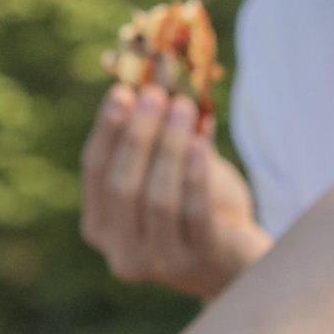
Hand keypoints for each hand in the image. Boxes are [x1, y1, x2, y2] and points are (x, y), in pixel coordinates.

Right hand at [82, 86, 267, 299]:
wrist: (238, 261)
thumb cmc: (199, 210)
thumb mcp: (169, 169)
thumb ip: (152, 131)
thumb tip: (130, 70)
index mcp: (100, 227)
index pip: (95, 171)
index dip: (108, 129)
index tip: (123, 90)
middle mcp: (121, 252)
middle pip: (122, 185)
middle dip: (138, 135)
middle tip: (156, 95)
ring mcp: (159, 263)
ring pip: (156, 198)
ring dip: (169, 147)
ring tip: (184, 108)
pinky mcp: (198, 262)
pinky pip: (194, 213)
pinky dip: (195, 175)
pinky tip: (201, 142)